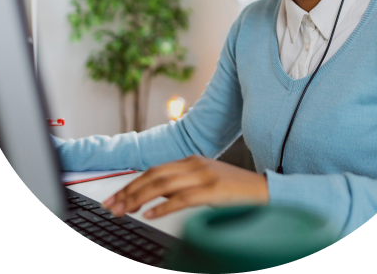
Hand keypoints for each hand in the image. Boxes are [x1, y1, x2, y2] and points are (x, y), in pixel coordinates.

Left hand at [102, 155, 268, 218]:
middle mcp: (195, 164)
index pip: (154, 170)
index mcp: (191, 160)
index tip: (115, 197)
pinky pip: (183, 198)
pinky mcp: (214, 190)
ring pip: (163, 184)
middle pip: (154, 175)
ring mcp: (204, 175)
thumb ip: (181, 185)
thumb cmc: (234, 189)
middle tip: (111, 206)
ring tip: (123, 211)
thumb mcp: (204, 181)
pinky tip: (150, 215)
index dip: (132, 184)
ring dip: (139, 198)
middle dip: (129, 191)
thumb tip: (154, 197)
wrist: (264, 190)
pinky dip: (164, 207)